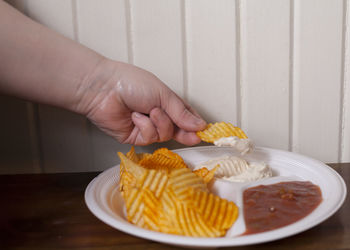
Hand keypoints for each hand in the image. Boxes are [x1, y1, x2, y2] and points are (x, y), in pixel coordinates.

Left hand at [77, 59, 206, 145]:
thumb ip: (181, 112)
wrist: (104, 89)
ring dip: (159, 123)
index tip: (205, 132)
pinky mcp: (136, 137)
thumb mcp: (163, 94)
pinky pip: (149, 138)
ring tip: (149, 110)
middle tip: (194, 137)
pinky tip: (136, 117)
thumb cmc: (132, 83)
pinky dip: (145, 126)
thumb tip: (200, 126)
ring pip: (165, 135)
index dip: (196, 125)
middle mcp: (158, 116)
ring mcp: (147, 128)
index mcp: (167, 103)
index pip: (187, 117)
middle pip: (178, 130)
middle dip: (185, 132)